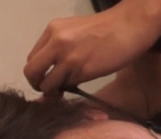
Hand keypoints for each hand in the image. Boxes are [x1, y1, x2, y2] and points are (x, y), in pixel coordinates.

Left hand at [24, 3, 160, 96]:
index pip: (32, 58)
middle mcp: (56, 43)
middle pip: (32, 72)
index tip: (48, 77)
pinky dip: (71, 88)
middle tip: (50, 90)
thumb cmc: (105, 28)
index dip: (38, 72)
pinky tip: (82, 81)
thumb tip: (51, 69)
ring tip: (67, 88)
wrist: (129, 26)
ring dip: (55, 91)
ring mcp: (68, 57)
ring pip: (48, 84)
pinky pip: (68, 86)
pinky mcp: (82, 70)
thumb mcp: (74, 30)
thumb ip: (59, 46)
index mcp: (52, 31)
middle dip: (38, 85)